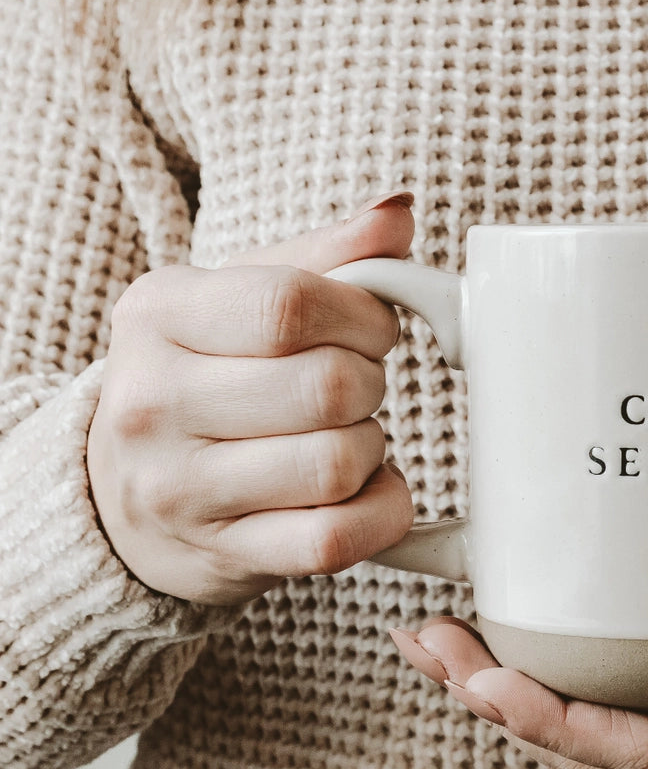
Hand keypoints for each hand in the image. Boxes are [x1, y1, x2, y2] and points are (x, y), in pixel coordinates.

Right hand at [87, 193, 418, 605]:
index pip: (290, 304)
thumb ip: (328, 255)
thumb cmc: (207, 376)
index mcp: (158, 314)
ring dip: (373, 450)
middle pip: (328, 388)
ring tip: (348, 438)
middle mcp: (153, 403)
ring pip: (338, 465)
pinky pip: (335, 539)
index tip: (372, 329)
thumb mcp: (241, 296)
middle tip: (357, 387)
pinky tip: (367, 490)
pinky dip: (380, 512)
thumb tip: (400, 213)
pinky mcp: (224, 555)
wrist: (127, 492)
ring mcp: (181, 490)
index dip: (363, 317)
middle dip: (371, 384)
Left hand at [391, 512, 647, 768]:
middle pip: (605, 761)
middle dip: (509, 712)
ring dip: (524, 705)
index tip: (479, 677)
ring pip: (608, 749)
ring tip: (451, 643)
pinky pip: (635, 724)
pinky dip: (571, 694)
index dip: (554, 723)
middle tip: (431, 641)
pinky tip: (531, 648)